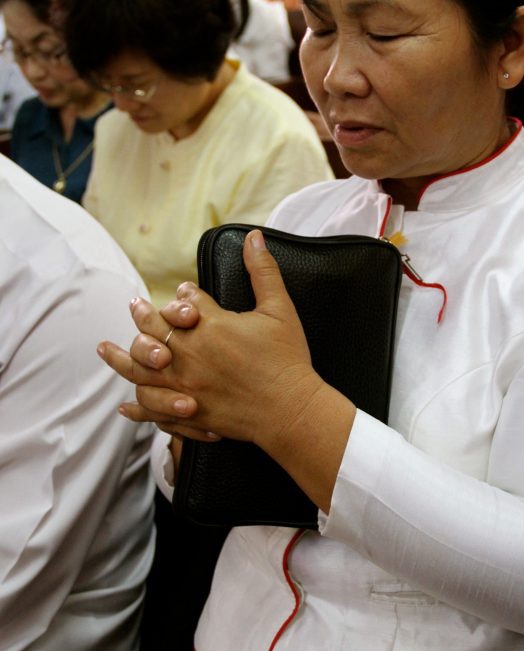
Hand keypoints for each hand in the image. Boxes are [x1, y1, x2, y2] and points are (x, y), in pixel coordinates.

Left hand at [100, 230, 316, 442]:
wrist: (292, 409)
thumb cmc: (287, 359)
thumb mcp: (279, 308)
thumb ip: (263, 271)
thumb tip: (254, 237)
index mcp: (210, 325)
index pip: (185, 301)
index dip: (184, 296)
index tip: (184, 293)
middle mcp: (189, 353)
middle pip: (153, 328)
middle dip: (143, 314)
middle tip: (134, 305)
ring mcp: (184, 385)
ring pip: (139, 368)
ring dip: (120, 356)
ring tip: (104, 349)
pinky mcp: (187, 412)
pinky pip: (152, 408)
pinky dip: (136, 406)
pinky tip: (125, 405)